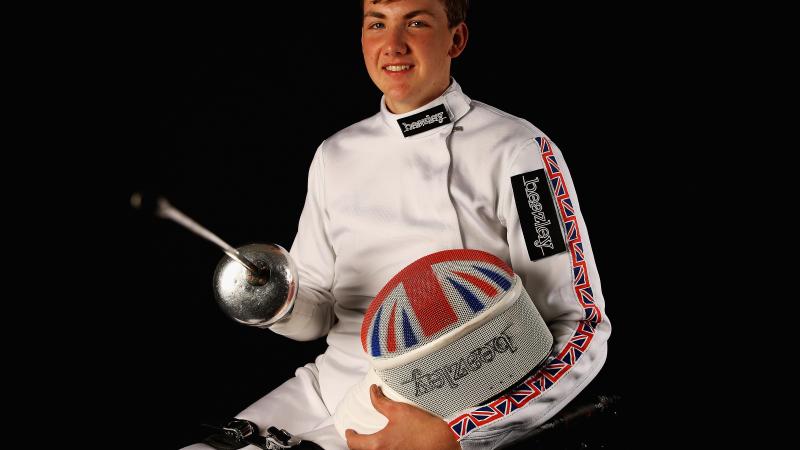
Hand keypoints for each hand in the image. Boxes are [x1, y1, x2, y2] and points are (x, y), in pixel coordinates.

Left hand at [345, 384, 460, 449]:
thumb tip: (373, 392)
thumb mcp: (399, 410)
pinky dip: (385, 448)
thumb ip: (381, 402)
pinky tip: (392, 442)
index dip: (350, 435)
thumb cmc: (423, 429)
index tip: (350, 431)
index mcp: (378, 445)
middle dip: (360, 444)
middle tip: (361, 435)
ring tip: (377, 438)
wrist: (445, 442)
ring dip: (373, 447)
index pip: (354, 443)